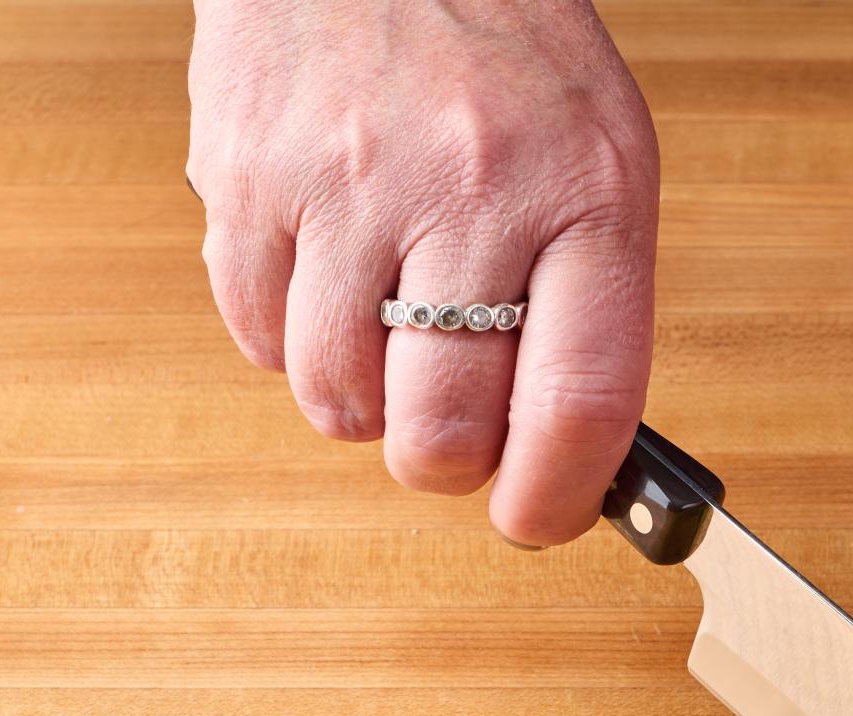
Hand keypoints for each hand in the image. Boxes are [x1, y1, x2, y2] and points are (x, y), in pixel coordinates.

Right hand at [187, 0, 656, 545]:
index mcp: (589, 196)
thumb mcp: (605, 162)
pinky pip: (254, 338)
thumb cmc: (506, 59)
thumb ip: (595, 311)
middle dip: (446, 464)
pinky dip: (289, 344)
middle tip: (452, 433)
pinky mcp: (246, 176)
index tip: (536, 518)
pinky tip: (328, 280)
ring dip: (364, 402)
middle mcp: (472, 190)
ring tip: (389, 328)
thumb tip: (570, 464)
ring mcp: (349, 183)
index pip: (579, 404)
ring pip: (338, 402)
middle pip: (440, 431)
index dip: (555, 497)